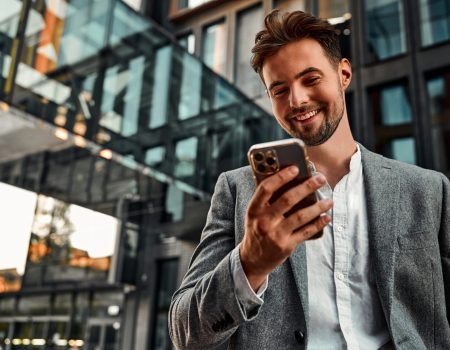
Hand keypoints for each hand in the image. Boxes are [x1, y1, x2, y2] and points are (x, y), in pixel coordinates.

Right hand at [240, 166, 332, 289]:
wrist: (252, 259)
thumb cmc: (257, 230)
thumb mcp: (255, 214)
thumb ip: (267, 200)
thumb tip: (291, 181)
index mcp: (254, 209)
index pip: (266, 188)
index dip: (281, 177)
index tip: (295, 168)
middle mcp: (264, 221)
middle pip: (288, 199)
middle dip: (307, 187)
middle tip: (320, 178)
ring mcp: (275, 234)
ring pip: (301, 216)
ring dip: (318, 207)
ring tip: (329, 200)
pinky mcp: (286, 246)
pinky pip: (306, 232)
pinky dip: (318, 224)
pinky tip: (326, 217)